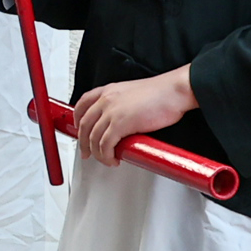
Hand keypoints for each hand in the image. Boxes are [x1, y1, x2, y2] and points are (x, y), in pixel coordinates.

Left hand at [71, 66, 196, 166]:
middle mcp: (106, 100)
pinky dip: (106, 156)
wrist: (173, 91)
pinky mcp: (120, 124)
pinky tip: (113, 159)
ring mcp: (111, 112)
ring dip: (97, 153)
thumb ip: (120, 103)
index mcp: (107, 91)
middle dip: (83, 143)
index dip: (78, 121)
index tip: (79, 130)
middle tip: (87, 153)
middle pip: (84, 125)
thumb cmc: (160, 93)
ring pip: (93, 138)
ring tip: (105, 159)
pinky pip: (105, 145)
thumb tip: (118, 121)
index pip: (82, 105)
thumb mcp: (131, 93)